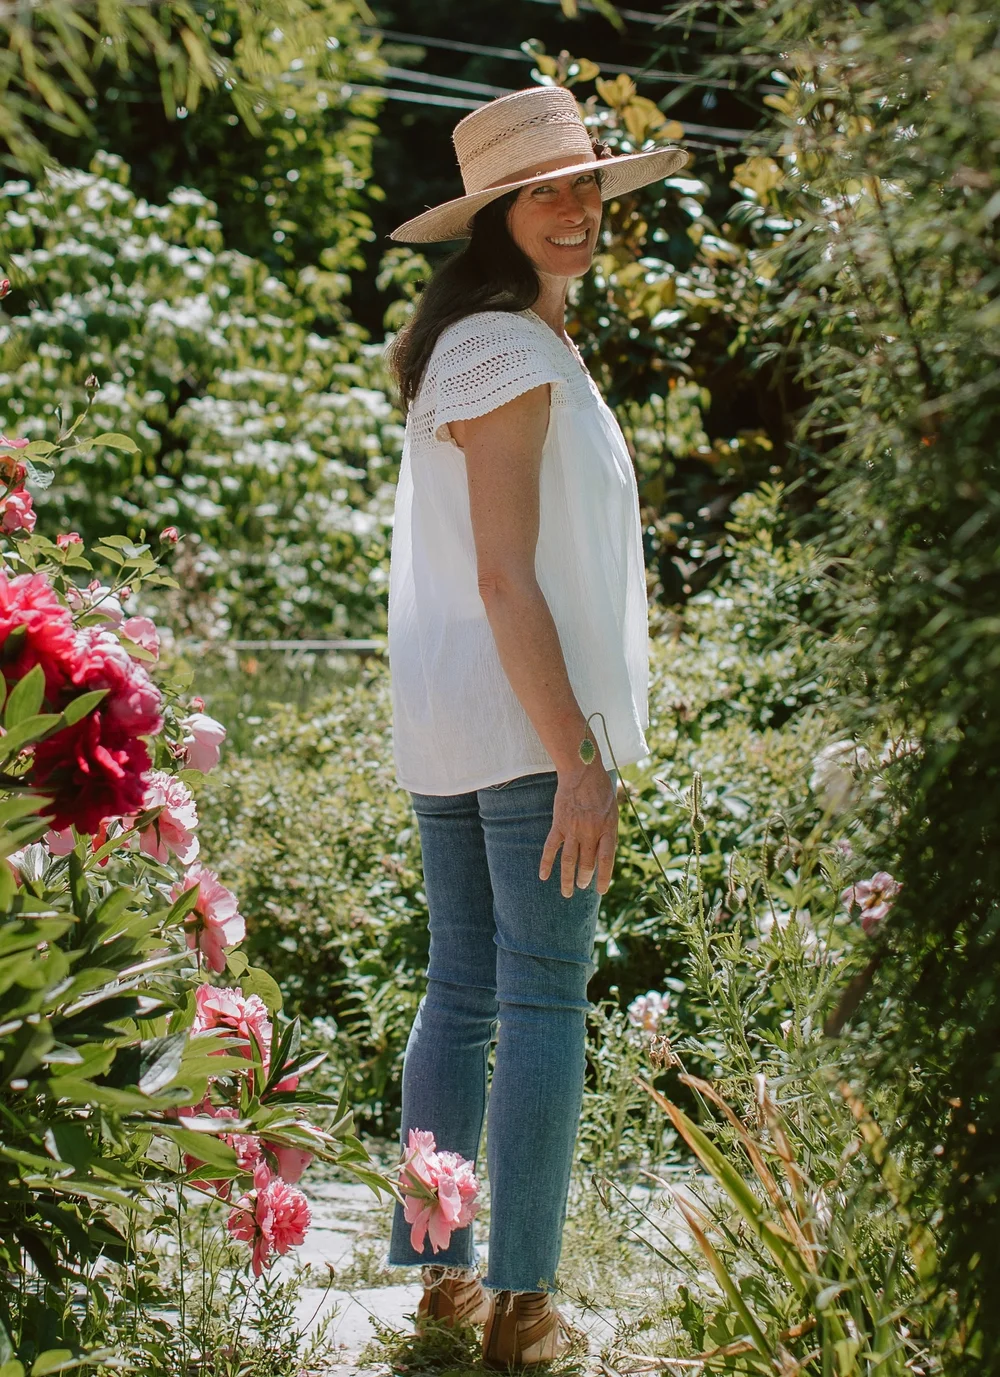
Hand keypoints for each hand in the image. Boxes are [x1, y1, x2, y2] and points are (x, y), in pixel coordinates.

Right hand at [539, 762, 618, 897]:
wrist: (582, 772)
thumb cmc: (601, 790)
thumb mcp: (613, 810)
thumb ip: (609, 831)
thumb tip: (606, 852)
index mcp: (607, 829)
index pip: (606, 860)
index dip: (604, 878)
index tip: (601, 890)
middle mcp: (591, 832)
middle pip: (586, 863)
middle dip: (584, 878)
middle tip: (581, 886)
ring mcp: (573, 829)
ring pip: (569, 861)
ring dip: (567, 879)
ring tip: (567, 892)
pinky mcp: (559, 825)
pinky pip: (551, 848)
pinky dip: (547, 863)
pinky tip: (544, 876)